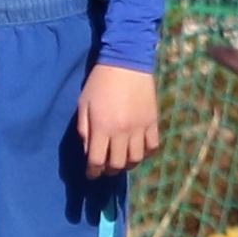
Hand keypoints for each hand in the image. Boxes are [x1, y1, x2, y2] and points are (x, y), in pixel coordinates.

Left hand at [74, 59, 161, 175]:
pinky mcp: (153, 122)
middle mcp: (121, 132)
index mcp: (102, 128)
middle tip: (106, 168)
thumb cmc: (100, 82)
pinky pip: (152, 146)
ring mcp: (140, 128)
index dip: (93, 172)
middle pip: (117, 164)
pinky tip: (139, 150)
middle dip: (109, 170)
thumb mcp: (84, 104)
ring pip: (136, 159)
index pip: (97, 161)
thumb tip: (89, 150)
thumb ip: (84, 129)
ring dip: (128, 164)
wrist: (127, 62)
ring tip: (122, 161)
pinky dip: (146, 153)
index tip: (91, 174)